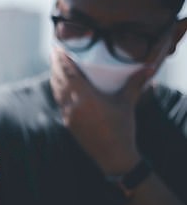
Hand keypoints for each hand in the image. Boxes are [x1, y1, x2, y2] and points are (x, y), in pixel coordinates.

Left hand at [50, 47, 150, 174]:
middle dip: (55, 66)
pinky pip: (59, 102)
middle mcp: (73, 105)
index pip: (68, 73)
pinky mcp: (68, 123)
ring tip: (55, 67)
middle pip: (59, 81)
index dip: (61, 60)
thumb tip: (149, 67)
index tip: (58, 49)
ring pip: (57, 92)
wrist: (113, 156)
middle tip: (55, 53)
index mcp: (85, 97)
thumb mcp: (128, 103)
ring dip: (55, 78)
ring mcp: (68, 115)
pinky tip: (60, 88)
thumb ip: (135, 83)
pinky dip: (58, 92)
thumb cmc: (121, 128)